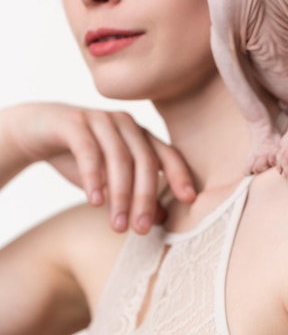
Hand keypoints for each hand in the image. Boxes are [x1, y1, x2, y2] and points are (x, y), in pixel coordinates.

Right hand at [0, 102, 195, 233]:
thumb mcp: (108, 179)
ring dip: (120, 194)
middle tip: (141, 230)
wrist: (35, 130)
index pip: (166, 154)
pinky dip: (94, 176)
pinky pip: (88, 149)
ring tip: (117, 226)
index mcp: (139, 134)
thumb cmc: (79, 156)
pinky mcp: (74, 122)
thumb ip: (134, 194)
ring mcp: (100, 119)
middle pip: (144, 159)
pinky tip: (94, 201)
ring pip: (119, 157)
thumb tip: (163, 219)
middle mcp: (125, 123)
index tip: (190, 199)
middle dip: (146, 196)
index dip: (180, 174)